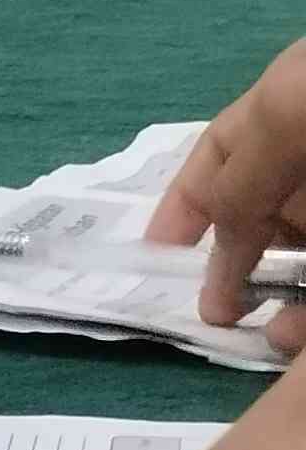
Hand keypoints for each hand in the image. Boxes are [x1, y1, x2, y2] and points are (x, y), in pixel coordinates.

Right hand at [148, 41, 305, 349]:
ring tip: (268, 338)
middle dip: (240, 266)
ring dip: (289, 300)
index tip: (157, 253)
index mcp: (291, 112)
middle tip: (217, 315)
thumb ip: (242, 174)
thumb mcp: (289, 114)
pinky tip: (301, 334)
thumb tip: (216, 229)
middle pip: (272, 214)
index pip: (225, 154)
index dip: (187, 201)